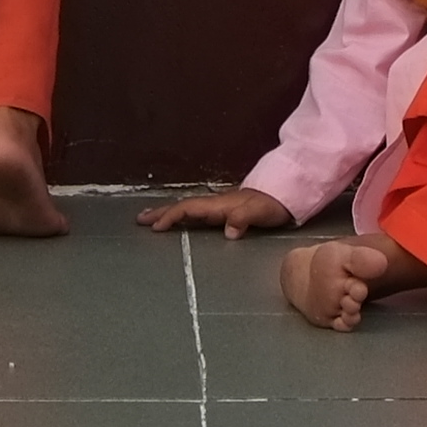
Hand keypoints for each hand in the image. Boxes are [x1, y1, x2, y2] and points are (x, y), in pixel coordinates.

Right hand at [140, 186, 298, 236]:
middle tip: (139, 219)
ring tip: (151, 219)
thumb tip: (228, 231)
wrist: (286, 194)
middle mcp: (216, 204)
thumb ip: (244, 219)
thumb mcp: (261, 212)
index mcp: (220, 205)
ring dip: (169, 213)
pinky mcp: (225, 211)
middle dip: (161, 212)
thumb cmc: (273, 204)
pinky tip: (179, 221)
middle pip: (183, 207)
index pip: (190, 209)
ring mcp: (219, 207)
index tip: (155, 226)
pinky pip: (197, 213)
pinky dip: (183, 216)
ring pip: (188, 209)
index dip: (172, 216)